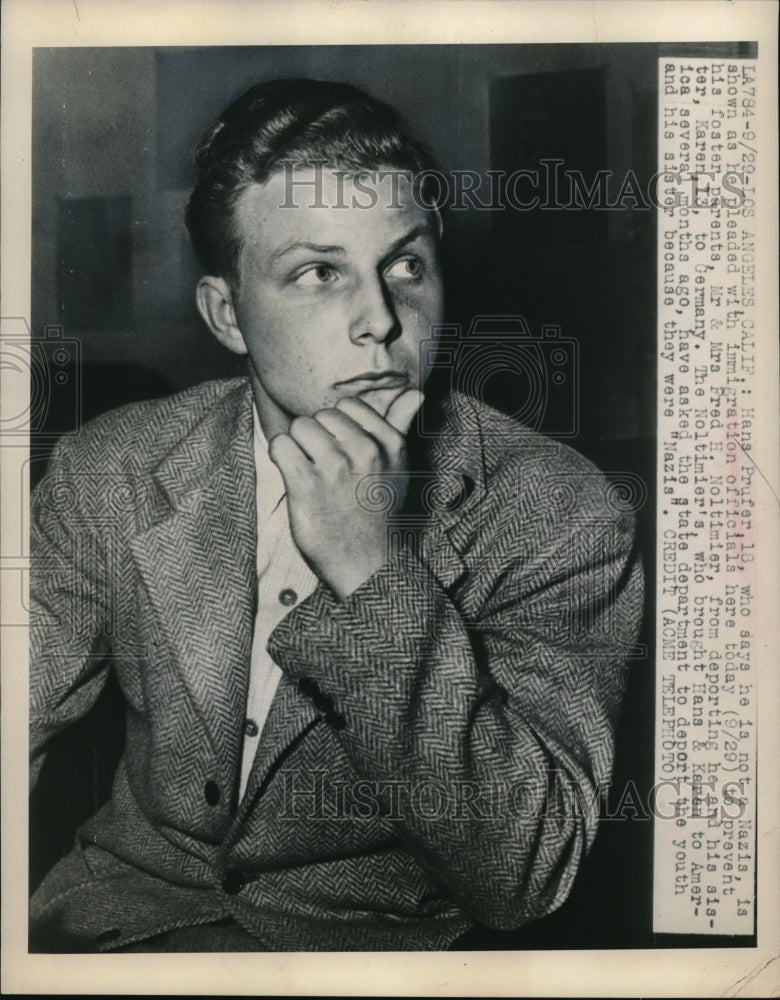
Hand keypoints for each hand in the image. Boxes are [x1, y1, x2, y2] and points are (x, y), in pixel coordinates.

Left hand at [268, 389, 423, 599]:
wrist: (367, 564)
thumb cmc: (379, 513)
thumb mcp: (398, 467)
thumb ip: (401, 425)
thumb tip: (417, 392)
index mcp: (389, 444)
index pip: (348, 406)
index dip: (337, 427)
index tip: (342, 451)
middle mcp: (365, 452)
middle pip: (319, 416)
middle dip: (315, 437)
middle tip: (323, 466)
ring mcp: (335, 468)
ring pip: (299, 427)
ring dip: (297, 447)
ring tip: (309, 472)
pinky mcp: (306, 486)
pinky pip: (281, 445)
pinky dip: (281, 458)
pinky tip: (294, 477)